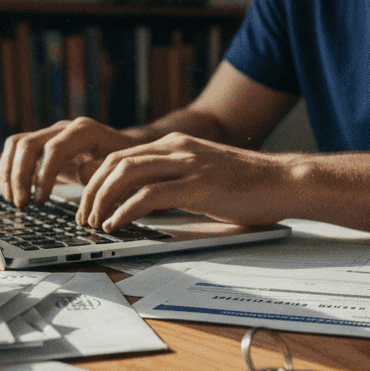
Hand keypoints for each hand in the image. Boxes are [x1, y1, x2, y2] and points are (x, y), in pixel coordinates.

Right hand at [0, 117, 139, 206]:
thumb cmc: (126, 162)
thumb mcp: (120, 168)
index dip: (43, 175)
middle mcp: (64, 128)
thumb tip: (80, 171)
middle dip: (20, 176)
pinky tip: (12, 192)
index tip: (40, 200)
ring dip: (10, 173)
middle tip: (22, 204)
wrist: (127, 151)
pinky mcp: (43, 144)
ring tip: (14, 200)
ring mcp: (51, 134)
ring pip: (17, 144)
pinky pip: (17, 150)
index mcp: (85, 131)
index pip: (54, 149)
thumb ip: (101, 169)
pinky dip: (9, 169)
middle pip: (29, 144)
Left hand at [78, 132, 295, 231]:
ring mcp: (188, 165)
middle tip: (85, 217)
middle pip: (115, 163)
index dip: (96, 180)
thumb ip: (174, 180)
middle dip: (92, 191)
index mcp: (176, 144)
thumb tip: (143, 202)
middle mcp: (177, 148)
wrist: (284, 181)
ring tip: (96, 224)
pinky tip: (118, 225)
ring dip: (103, 201)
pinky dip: (126, 211)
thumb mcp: (202, 174)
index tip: (88, 204)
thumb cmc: (248, 185)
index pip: (120, 156)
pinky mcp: (198, 186)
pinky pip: (149, 196)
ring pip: (126, 175)